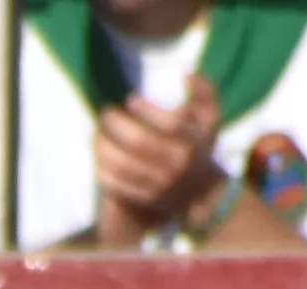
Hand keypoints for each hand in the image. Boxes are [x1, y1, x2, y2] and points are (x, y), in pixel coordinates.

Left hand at [91, 68, 222, 236]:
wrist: (196, 189)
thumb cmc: (196, 141)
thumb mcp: (208, 117)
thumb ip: (204, 91)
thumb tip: (187, 74)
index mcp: (195, 140)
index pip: (170, 123)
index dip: (146, 109)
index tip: (131, 99)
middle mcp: (179, 163)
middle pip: (141, 142)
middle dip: (118, 124)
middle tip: (107, 112)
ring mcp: (161, 183)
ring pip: (123, 164)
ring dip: (104, 145)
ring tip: (98, 132)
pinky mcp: (144, 197)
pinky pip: (116, 182)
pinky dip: (102, 166)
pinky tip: (99, 153)